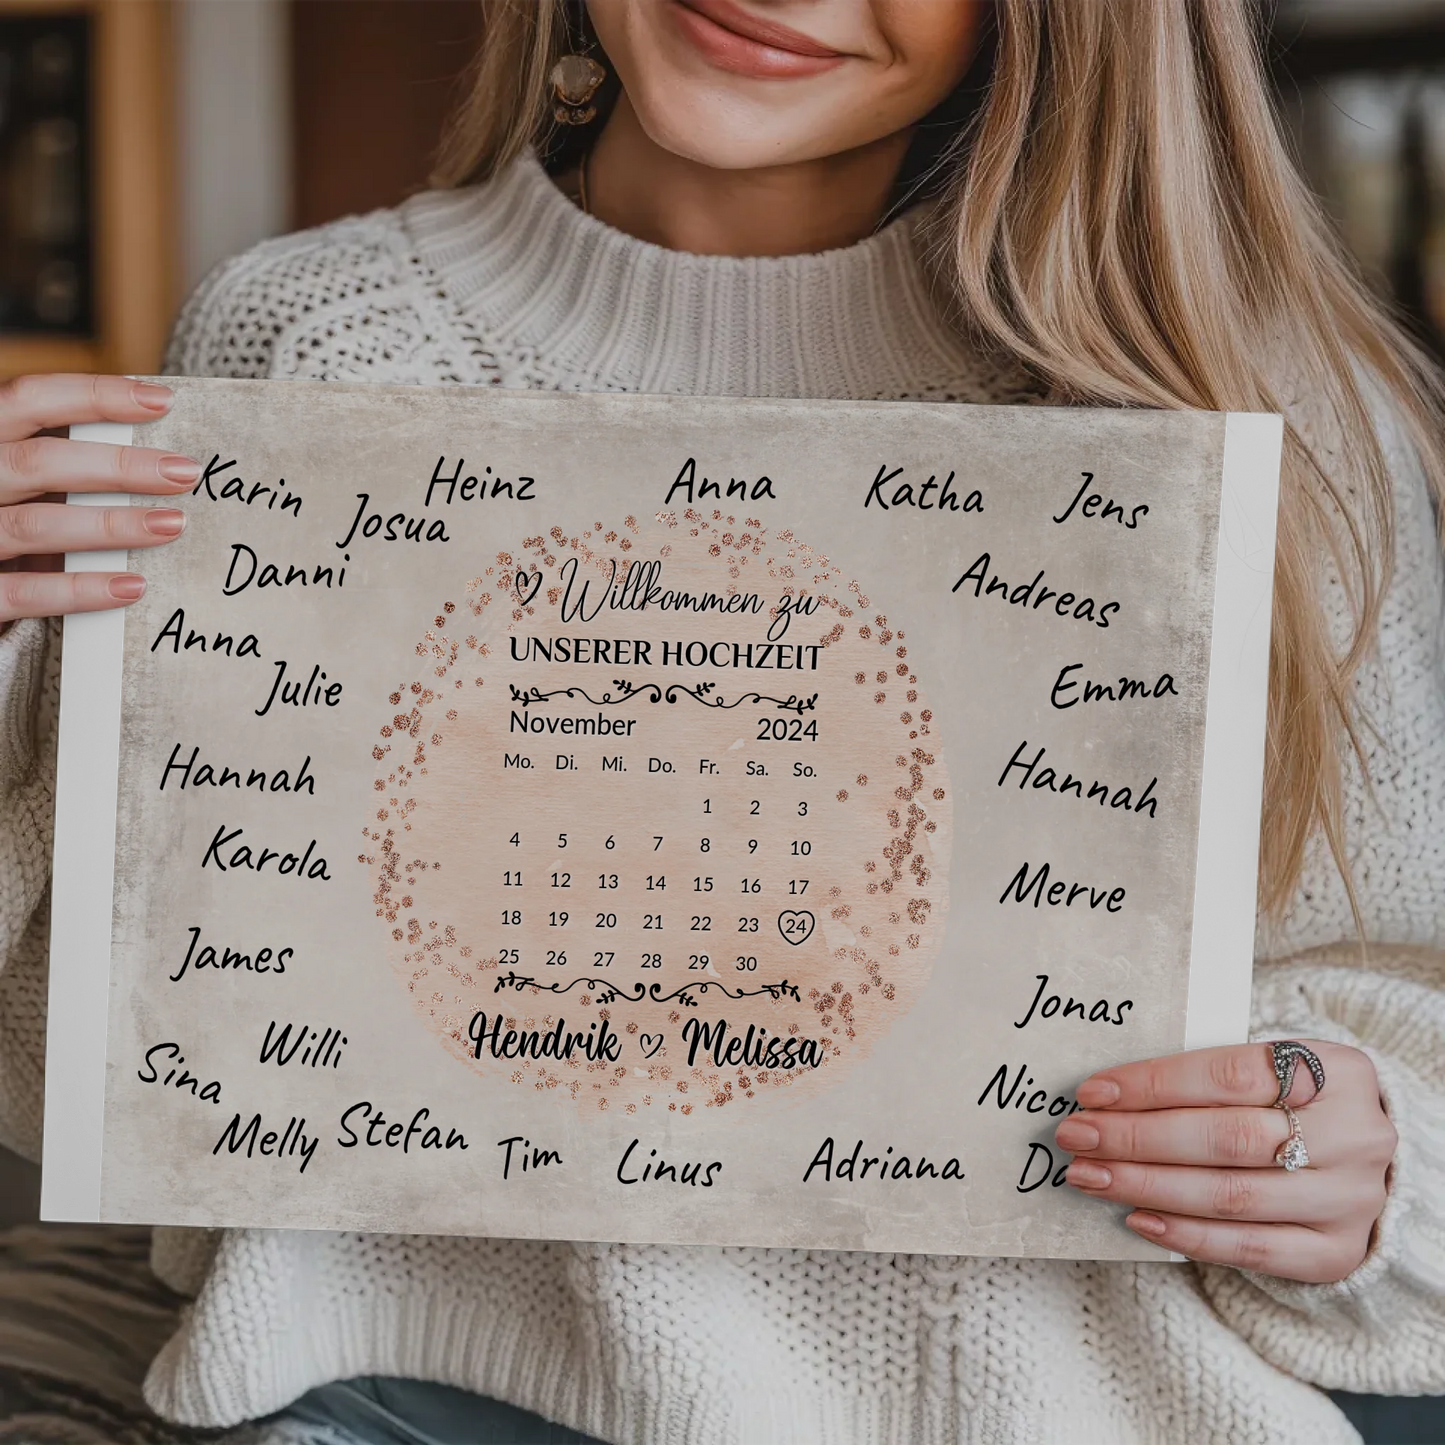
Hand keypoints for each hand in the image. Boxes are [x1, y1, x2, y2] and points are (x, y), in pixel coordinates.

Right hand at [0, 374, 198, 623]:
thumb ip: (55, 464)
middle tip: (184, 473)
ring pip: (35, 525)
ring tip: (173, 525)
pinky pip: (25, 593)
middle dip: (117, 466)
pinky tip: (133, 586)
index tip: (163, 401)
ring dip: (111, 526)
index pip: (28, 401)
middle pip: (37, 462)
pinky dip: (81, 590)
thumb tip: (153, 454)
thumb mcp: (17, 479)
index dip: (94, 396)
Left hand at [1056, 1040, 1396, 1281]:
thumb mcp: (1275, 1069)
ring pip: (1232, 1195)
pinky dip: (1189, 1235)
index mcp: (1336, 1070)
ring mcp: (1349, 1198)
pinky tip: (1138, 1220)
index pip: (1227, 1074)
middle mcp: (1352, 1135)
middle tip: (1078, 1137)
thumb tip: (1109, 1096)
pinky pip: (1252, 1249)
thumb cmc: (1298, 1103)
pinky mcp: (1337, 1252)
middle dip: (1137, 1137)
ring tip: (1090, 1177)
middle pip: (1225, 1138)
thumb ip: (1210, 1079)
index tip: (1091, 1094)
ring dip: (1147, 1186)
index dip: (1152, 1084)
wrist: (1375, 1159)